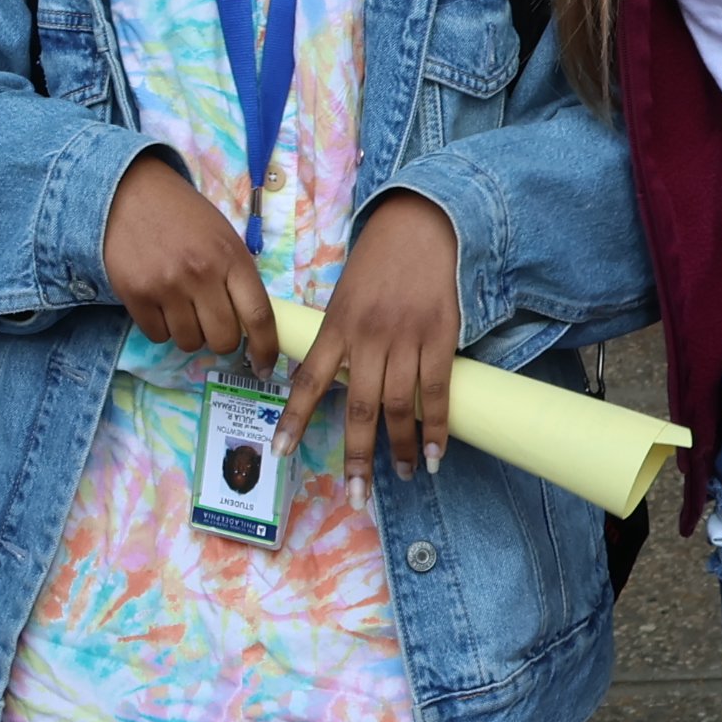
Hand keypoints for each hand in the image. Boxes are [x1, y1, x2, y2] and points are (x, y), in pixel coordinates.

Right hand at [101, 156, 275, 371]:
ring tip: (182, 307)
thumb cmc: (183, 215)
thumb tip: (250, 327)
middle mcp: (201, 274)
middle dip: (221, 339)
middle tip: (212, 323)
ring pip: (189, 342)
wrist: (129, 192)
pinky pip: (157, 335)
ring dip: (189, 334)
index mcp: (231, 257)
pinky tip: (160, 303)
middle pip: (222, 339)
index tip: (264, 364)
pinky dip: (161, 328)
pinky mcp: (135, 294)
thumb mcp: (223, 236)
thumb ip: (237, 276)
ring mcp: (166, 286)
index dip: (266, 348)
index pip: (258, 316)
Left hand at [278, 191, 460, 477]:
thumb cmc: (379, 263)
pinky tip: (432, 454)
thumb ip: (339, 337)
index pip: (309, 379)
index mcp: (337, 325)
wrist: (422, 226)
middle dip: (356, 456)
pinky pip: (437, 391)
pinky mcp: (440, 336)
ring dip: (398, 447)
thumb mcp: (345, 295)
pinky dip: (436, 427)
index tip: (281, 453)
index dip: (294, 418)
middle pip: (358, 407)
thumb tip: (332, 383)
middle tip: (356, 495)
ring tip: (400, 475)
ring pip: (398, 405)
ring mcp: (405, 338)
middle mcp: (367, 336)